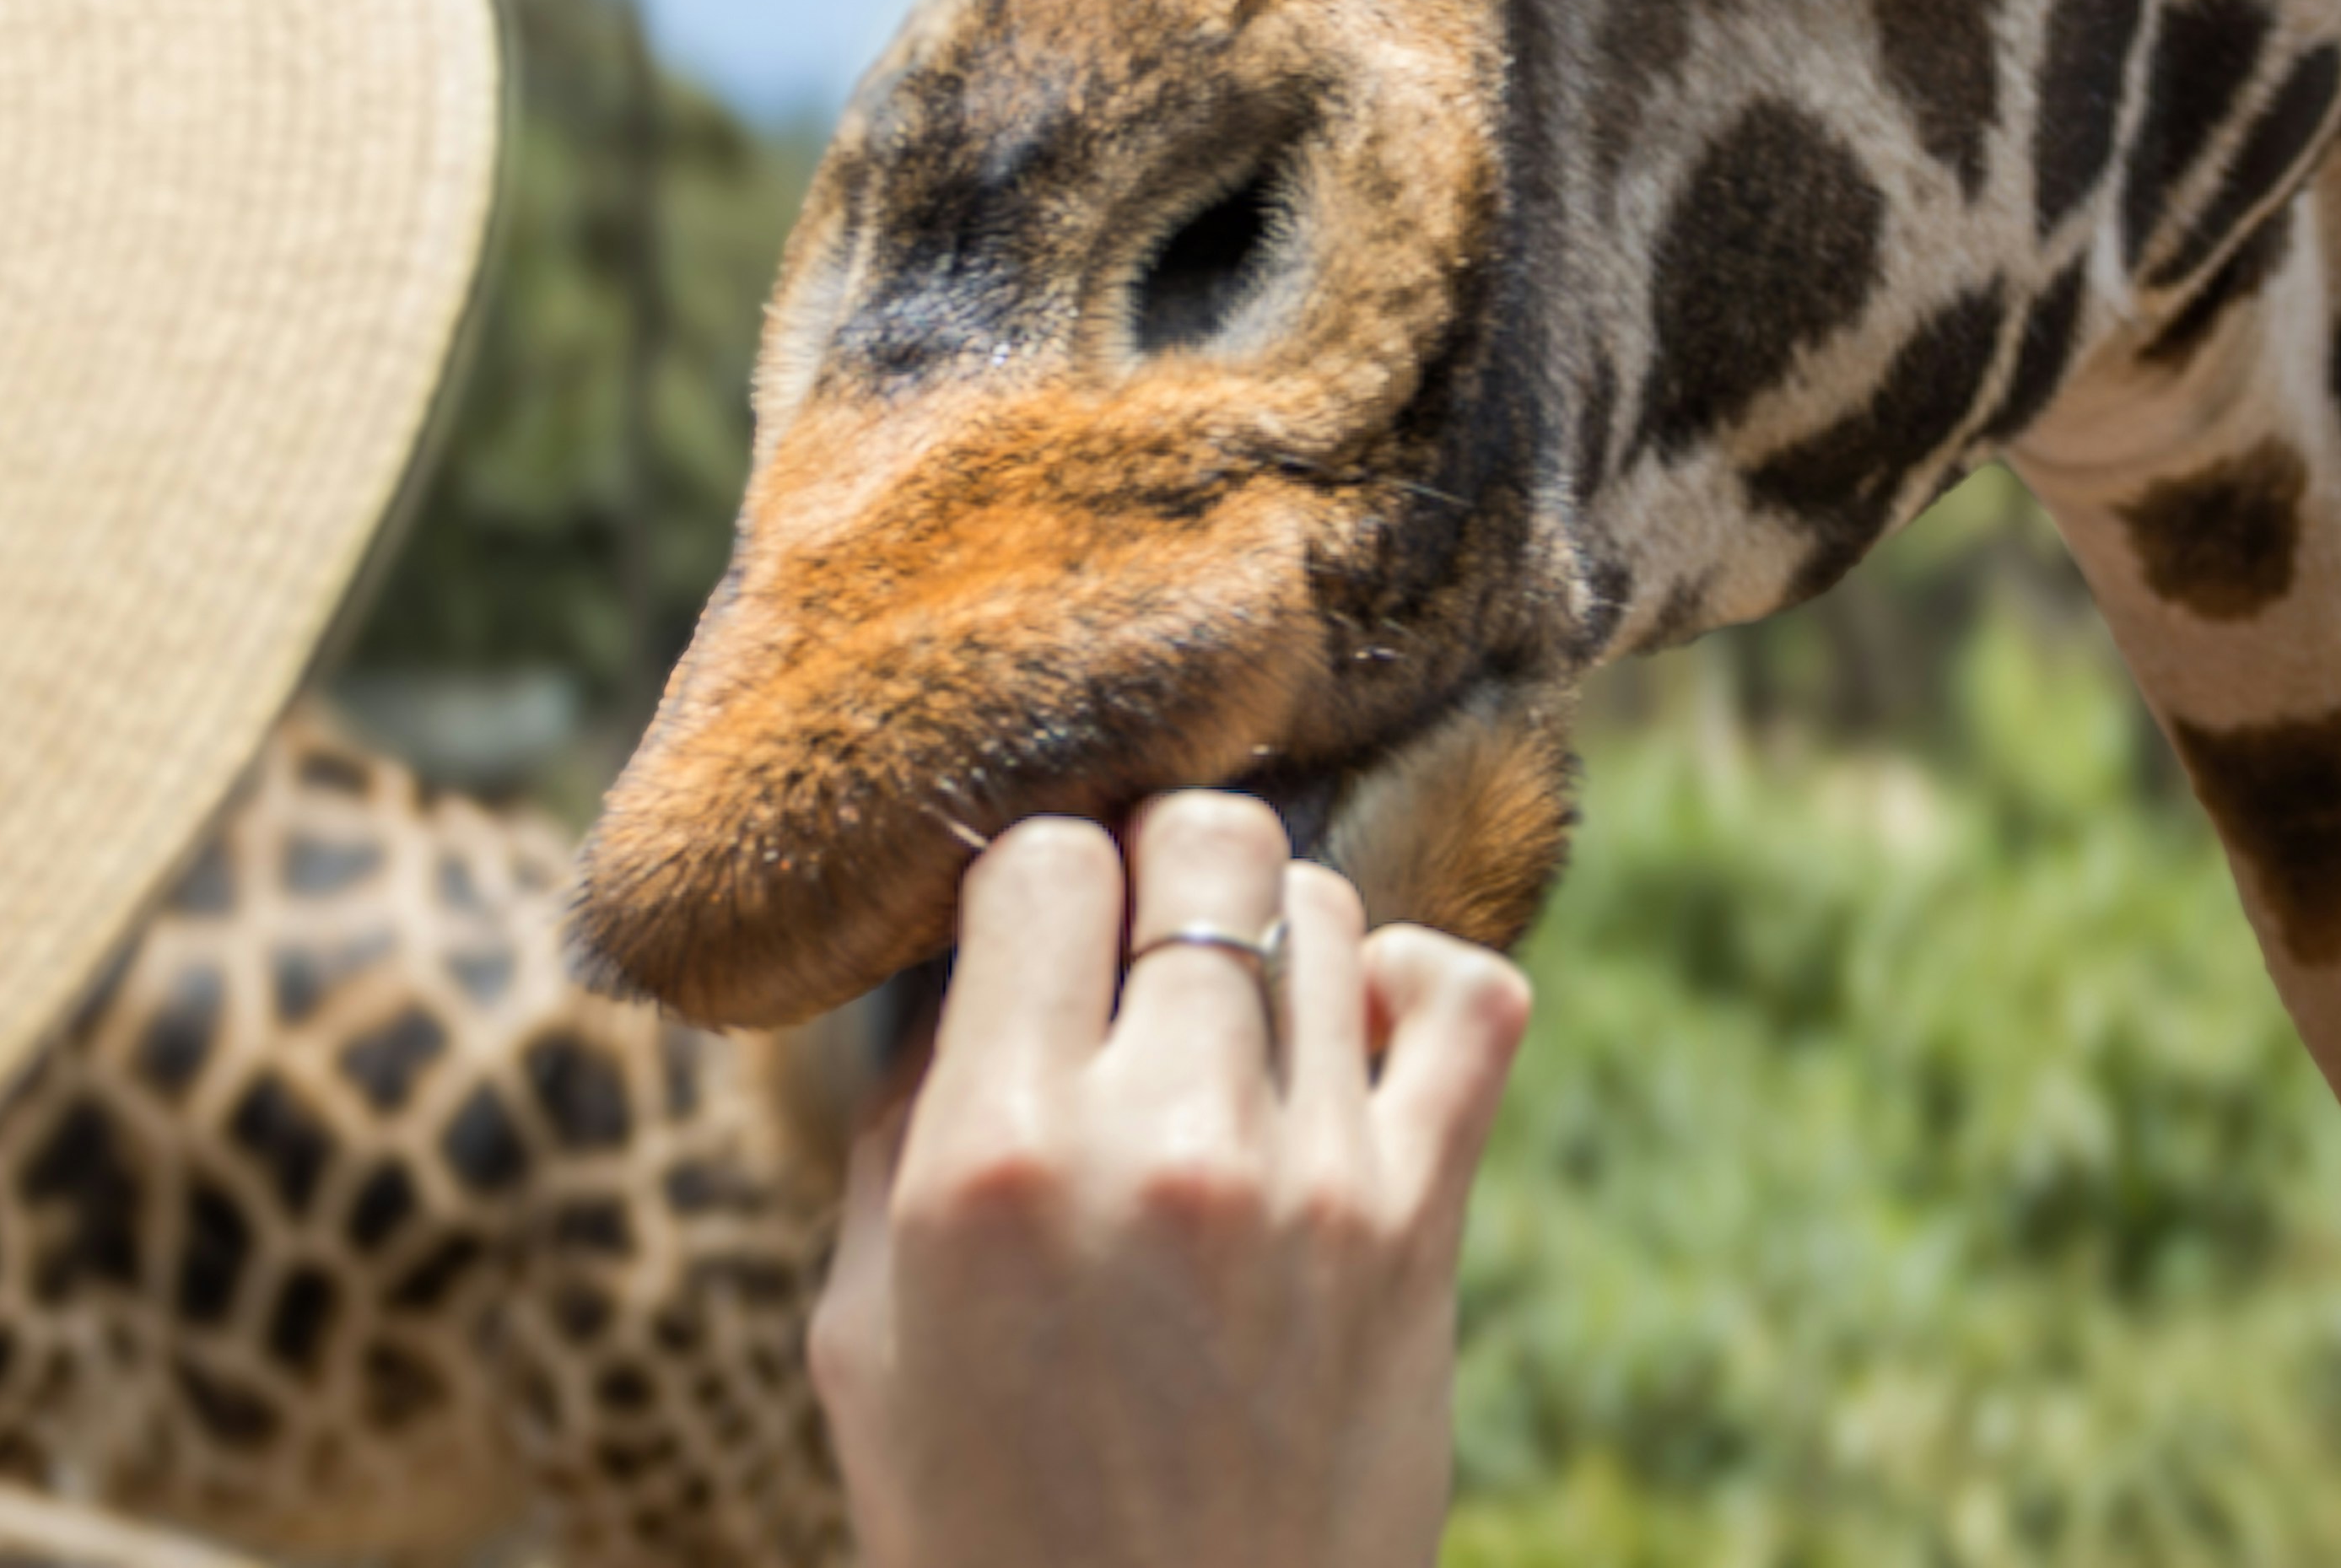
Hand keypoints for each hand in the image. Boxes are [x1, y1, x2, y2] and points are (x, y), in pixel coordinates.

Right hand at [810, 793, 1532, 1567]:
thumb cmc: (983, 1512)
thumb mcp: (867, 1328)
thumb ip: (909, 1120)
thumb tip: (970, 953)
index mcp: (993, 1157)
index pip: (1040, 861)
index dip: (1034, 879)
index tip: (1036, 934)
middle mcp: (1160, 1138)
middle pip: (1199, 840)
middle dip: (1158, 865)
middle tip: (1135, 948)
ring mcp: (1311, 1175)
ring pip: (1324, 905)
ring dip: (1268, 937)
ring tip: (1227, 1027)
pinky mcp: (1421, 1224)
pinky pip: (1473, 1001)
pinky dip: (1417, 986)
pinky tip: (1354, 1042)